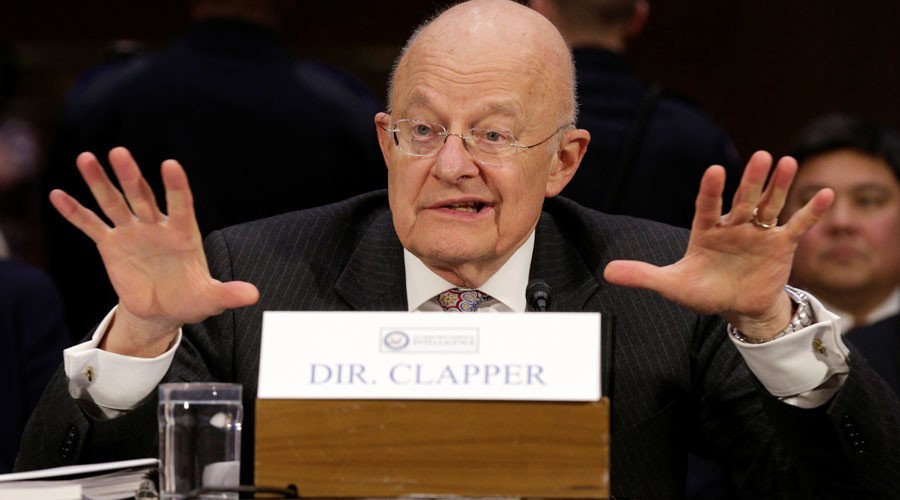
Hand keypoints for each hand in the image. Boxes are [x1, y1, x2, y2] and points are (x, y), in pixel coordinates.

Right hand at [49, 147, 258, 355]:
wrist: (163, 310)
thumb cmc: (191, 299)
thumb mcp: (210, 298)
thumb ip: (228, 293)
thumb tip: (253, 295)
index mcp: (183, 234)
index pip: (181, 204)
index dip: (176, 187)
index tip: (171, 165)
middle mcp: (156, 226)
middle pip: (142, 196)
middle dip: (131, 176)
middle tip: (119, 153)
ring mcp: (132, 232)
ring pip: (115, 202)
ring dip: (99, 182)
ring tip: (86, 158)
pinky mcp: (111, 244)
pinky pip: (91, 225)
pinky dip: (75, 212)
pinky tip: (58, 194)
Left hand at [603, 150, 833, 339]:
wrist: (735, 307)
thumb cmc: (702, 291)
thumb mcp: (672, 285)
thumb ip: (643, 275)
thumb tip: (607, 272)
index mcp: (706, 230)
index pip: (707, 205)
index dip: (711, 190)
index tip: (714, 171)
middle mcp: (734, 225)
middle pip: (743, 199)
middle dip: (751, 180)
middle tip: (760, 156)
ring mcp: (758, 233)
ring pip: (770, 204)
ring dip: (779, 185)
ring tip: (786, 161)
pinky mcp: (780, 245)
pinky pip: (797, 225)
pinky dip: (810, 212)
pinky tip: (824, 194)